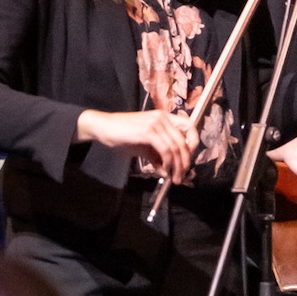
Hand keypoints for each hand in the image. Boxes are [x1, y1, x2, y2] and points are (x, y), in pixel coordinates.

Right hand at [75, 108, 198, 184]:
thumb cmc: (122, 136)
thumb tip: (167, 171)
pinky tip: (163, 171)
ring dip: (177, 166)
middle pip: (185, 141)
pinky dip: (167, 163)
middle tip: (182, 176)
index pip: (190, 127)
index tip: (187, 159)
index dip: (193, 144)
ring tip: (175, 178)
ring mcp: (156, 123)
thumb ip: (157, 156)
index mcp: (165, 117)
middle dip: (186, 161)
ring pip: (176, 148)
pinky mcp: (148, 131)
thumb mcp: (144, 147)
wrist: (103, 128)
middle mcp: (163, 117)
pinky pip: (166, 150)